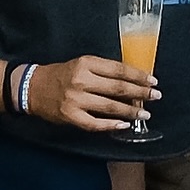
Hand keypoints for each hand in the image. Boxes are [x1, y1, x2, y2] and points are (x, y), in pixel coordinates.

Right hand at [25, 57, 158, 132]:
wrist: (33, 88)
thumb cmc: (64, 73)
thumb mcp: (84, 63)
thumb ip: (105, 70)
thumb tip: (132, 80)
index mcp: (88, 63)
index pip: (120, 70)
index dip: (139, 76)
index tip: (153, 80)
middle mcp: (82, 81)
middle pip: (118, 88)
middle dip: (140, 93)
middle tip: (156, 96)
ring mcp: (75, 100)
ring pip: (109, 106)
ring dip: (130, 111)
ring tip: (145, 113)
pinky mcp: (69, 116)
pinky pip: (93, 123)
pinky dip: (110, 125)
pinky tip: (124, 125)